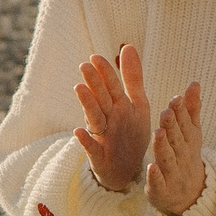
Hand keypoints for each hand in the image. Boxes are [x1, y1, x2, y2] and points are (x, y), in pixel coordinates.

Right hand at [73, 45, 150, 190]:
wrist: (127, 169)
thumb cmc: (130, 133)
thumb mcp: (137, 103)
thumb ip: (132, 77)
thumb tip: (128, 46)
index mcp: (118, 105)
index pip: (111, 86)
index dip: (105, 73)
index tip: (95, 57)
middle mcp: (108, 118)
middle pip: (100, 98)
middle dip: (94, 83)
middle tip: (85, 66)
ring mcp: (101, 136)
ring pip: (94, 117)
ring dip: (87, 104)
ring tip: (79, 89)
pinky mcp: (98, 155)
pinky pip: (91, 147)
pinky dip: (85, 140)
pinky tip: (78, 132)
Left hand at [146, 82, 205, 215]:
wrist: (190, 195)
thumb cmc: (186, 156)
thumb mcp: (192, 134)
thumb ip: (191, 110)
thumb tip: (194, 83)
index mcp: (188, 141)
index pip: (184, 124)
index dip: (181, 112)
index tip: (176, 98)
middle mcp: (182, 156)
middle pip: (177, 139)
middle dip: (173, 126)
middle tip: (166, 112)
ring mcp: (173, 173)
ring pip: (167, 158)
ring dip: (163, 146)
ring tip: (158, 133)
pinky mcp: (162, 189)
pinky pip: (159, 182)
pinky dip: (155, 175)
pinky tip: (151, 167)